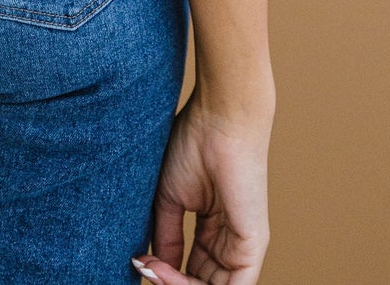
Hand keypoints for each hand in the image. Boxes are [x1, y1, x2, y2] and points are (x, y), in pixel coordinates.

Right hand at [133, 90, 270, 284]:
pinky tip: (172, 278)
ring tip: (154, 271)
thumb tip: (153, 267)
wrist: (217, 121)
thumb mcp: (169, 199)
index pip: (192, 270)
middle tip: (145, 269)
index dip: (165, 273)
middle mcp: (229, 241)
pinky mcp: (251, 247)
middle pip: (202, 282)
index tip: (137, 261)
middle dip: (171, 282)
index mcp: (213, 228)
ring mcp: (242, 246)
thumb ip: (165, 236)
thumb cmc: (193, 145)